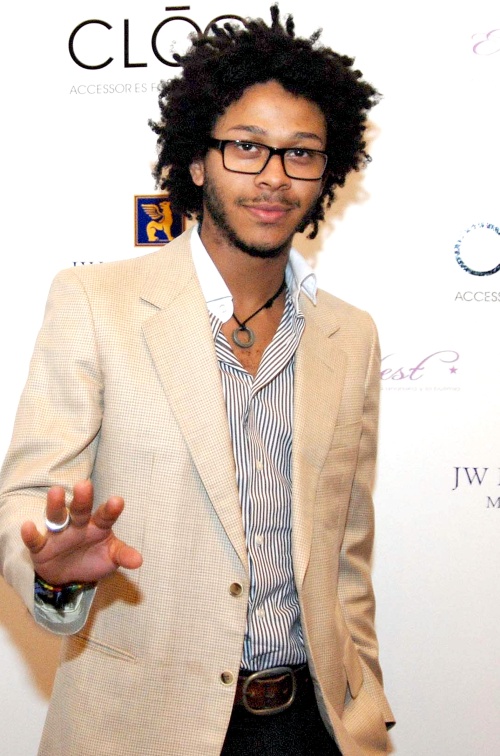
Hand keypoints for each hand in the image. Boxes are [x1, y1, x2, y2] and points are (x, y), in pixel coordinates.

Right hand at [21, 480, 142, 584]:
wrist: (70, 575)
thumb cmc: (94, 558)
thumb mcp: (111, 557)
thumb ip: (123, 555)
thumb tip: (139, 561)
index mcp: (98, 525)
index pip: (105, 515)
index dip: (111, 509)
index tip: (117, 501)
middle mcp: (78, 525)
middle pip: (80, 510)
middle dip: (82, 499)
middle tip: (84, 485)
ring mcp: (59, 534)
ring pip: (56, 516)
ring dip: (56, 505)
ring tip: (56, 492)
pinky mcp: (41, 547)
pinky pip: (36, 540)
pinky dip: (31, 534)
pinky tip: (28, 526)